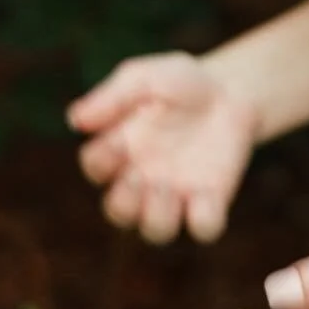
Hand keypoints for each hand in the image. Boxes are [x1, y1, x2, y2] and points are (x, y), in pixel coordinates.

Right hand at [66, 52, 258, 244]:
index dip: (101, 161)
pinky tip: (205, 194)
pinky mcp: (213, 197)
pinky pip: (205, 227)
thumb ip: (113, 96)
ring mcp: (179, 192)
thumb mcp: (146, 77)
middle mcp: (144, 179)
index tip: (120, 141)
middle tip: (136, 178)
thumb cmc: (181, 82)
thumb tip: (74, 120)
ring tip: (165, 189)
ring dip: (156, 219)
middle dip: (123, 203)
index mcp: (122, 150)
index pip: (97, 168)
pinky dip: (203, 220)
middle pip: (119, 213)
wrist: (233, 89)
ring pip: (157, 231)